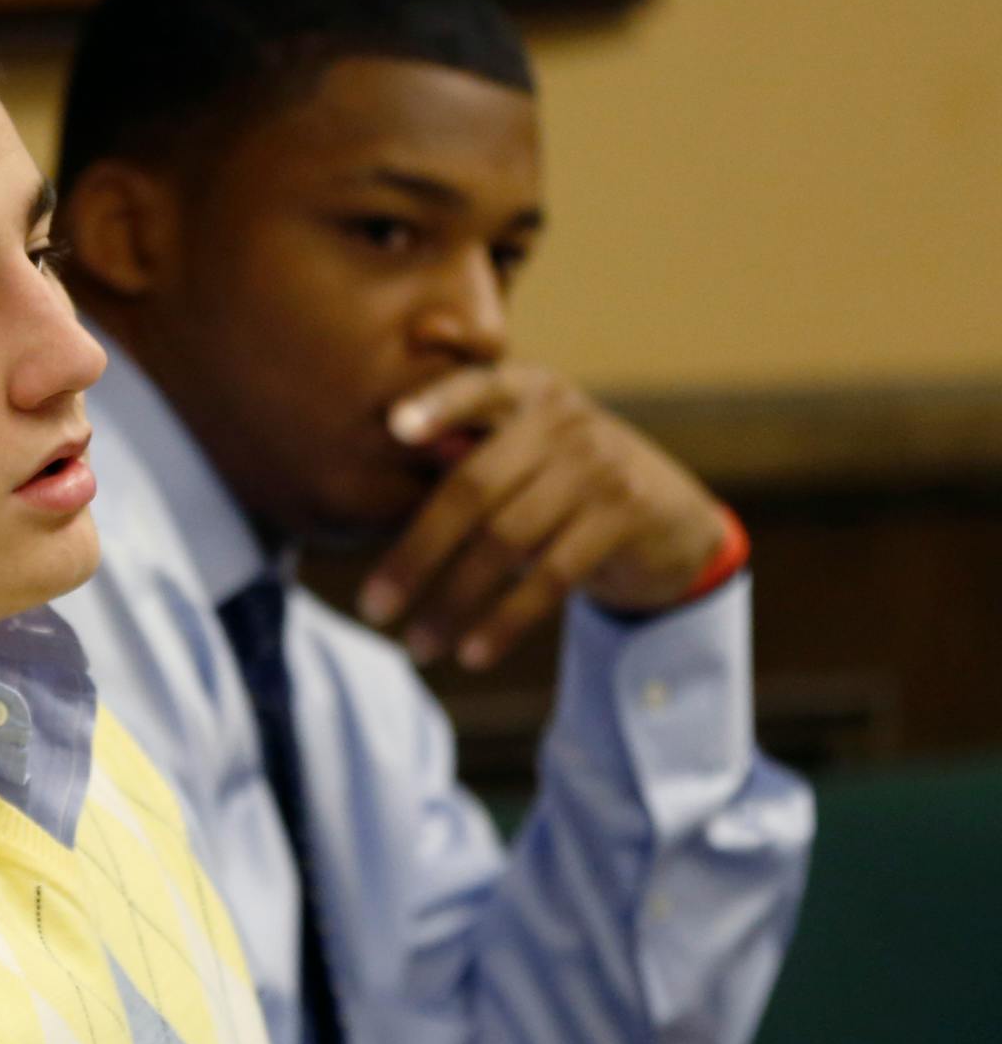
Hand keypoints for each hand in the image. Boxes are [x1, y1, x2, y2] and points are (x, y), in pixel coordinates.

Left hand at [357, 363, 726, 668]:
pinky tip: (473, 655)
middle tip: (374, 610)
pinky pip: (551, 575)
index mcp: (527, 392)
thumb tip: (398, 472)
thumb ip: (466, 456)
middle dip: (416, 556)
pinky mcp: (626, 515)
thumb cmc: (560, 485)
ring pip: (505, 540)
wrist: (669, 518)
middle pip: (471, 488)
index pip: (477, 388)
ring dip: (454, 603)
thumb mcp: (521, 456)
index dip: (438, 405)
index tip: (394, 427)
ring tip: (418, 649)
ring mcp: (599, 464)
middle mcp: (563, 418)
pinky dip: (506, 621)